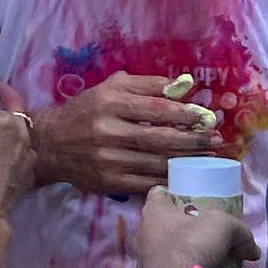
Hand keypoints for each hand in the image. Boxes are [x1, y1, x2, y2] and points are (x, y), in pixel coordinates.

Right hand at [28, 70, 219, 196]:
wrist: (50, 144)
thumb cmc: (86, 111)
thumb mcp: (111, 88)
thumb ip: (147, 85)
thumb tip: (183, 86)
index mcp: (109, 104)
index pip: (155, 108)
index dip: (184, 113)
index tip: (206, 116)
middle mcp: (108, 132)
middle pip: (160, 138)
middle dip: (193, 140)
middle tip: (217, 140)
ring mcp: (108, 160)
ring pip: (156, 163)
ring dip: (186, 161)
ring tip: (208, 158)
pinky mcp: (109, 183)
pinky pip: (146, 183)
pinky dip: (168, 179)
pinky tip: (184, 175)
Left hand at [136, 189, 251, 267]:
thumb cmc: (196, 244)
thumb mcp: (227, 228)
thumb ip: (241, 235)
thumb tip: (252, 250)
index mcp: (154, 212)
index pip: (158, 195)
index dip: (173, 197)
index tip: (188, 204)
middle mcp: (141, 234)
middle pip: (157, 226)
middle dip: (175, 229)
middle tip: (198, 236)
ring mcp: (140, 262)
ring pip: (156, 253)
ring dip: (173, 256)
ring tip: (196, 263)